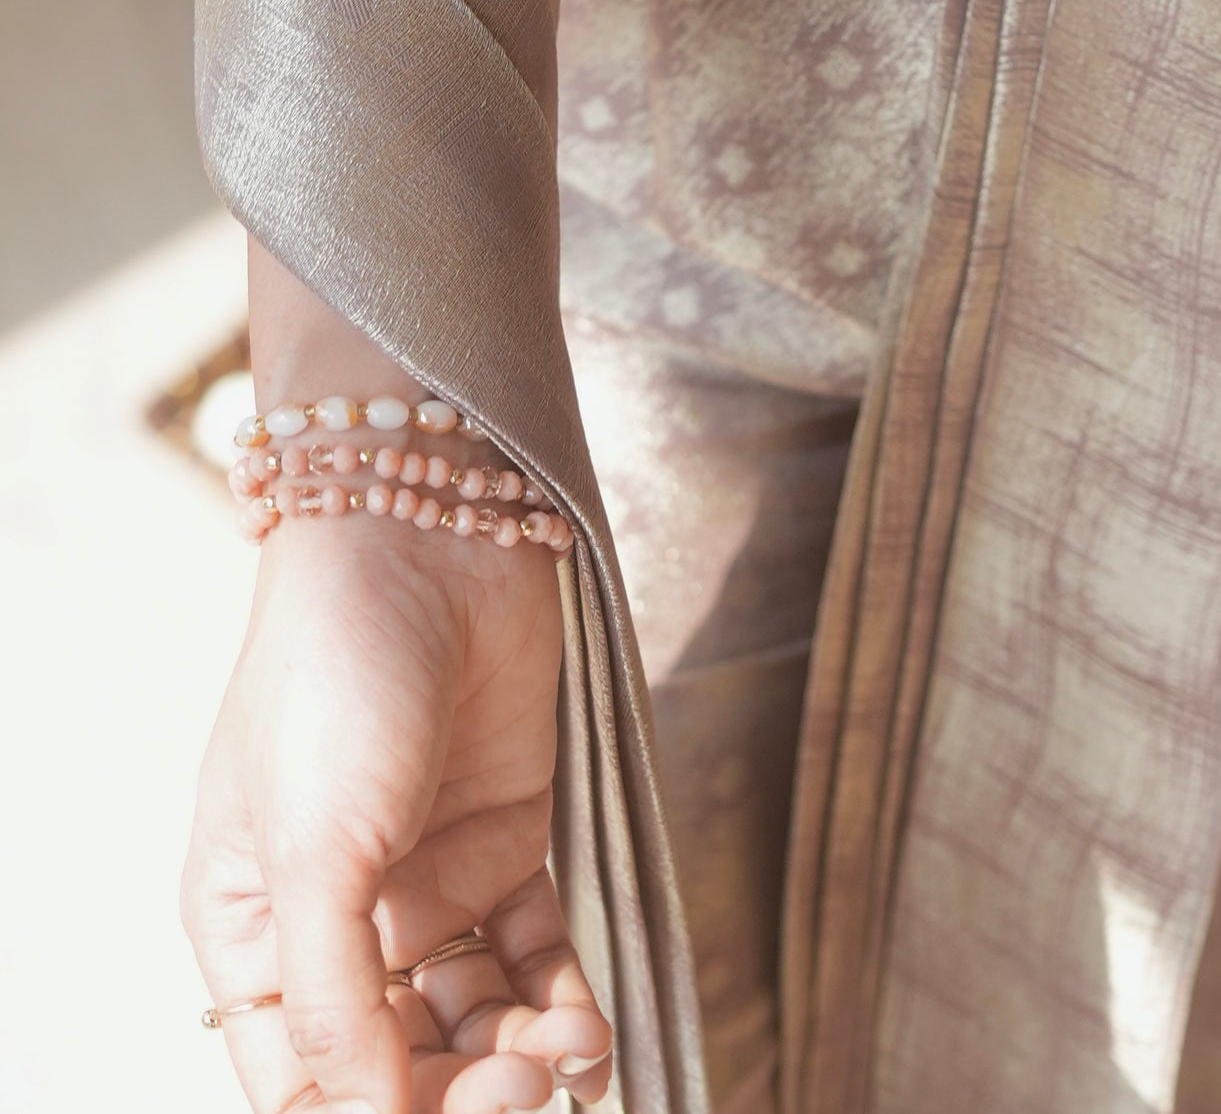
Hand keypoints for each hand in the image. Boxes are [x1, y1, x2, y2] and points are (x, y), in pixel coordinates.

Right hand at [185, 508, 611, 1113]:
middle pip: (396, 1062)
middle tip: (518, 1093)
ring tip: (567, 1059)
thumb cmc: (333, 678)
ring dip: (519, 1058)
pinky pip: (532, 955)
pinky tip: (587, 1029)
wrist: (426, 542)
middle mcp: (337, 920)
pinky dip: (561, 1001)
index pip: (301, 1080)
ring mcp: (423, 881)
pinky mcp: (503, 838)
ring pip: (471, 1018)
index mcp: (253, 933)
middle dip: (458, 1093)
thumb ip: (334, 996)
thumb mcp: (309, 849)